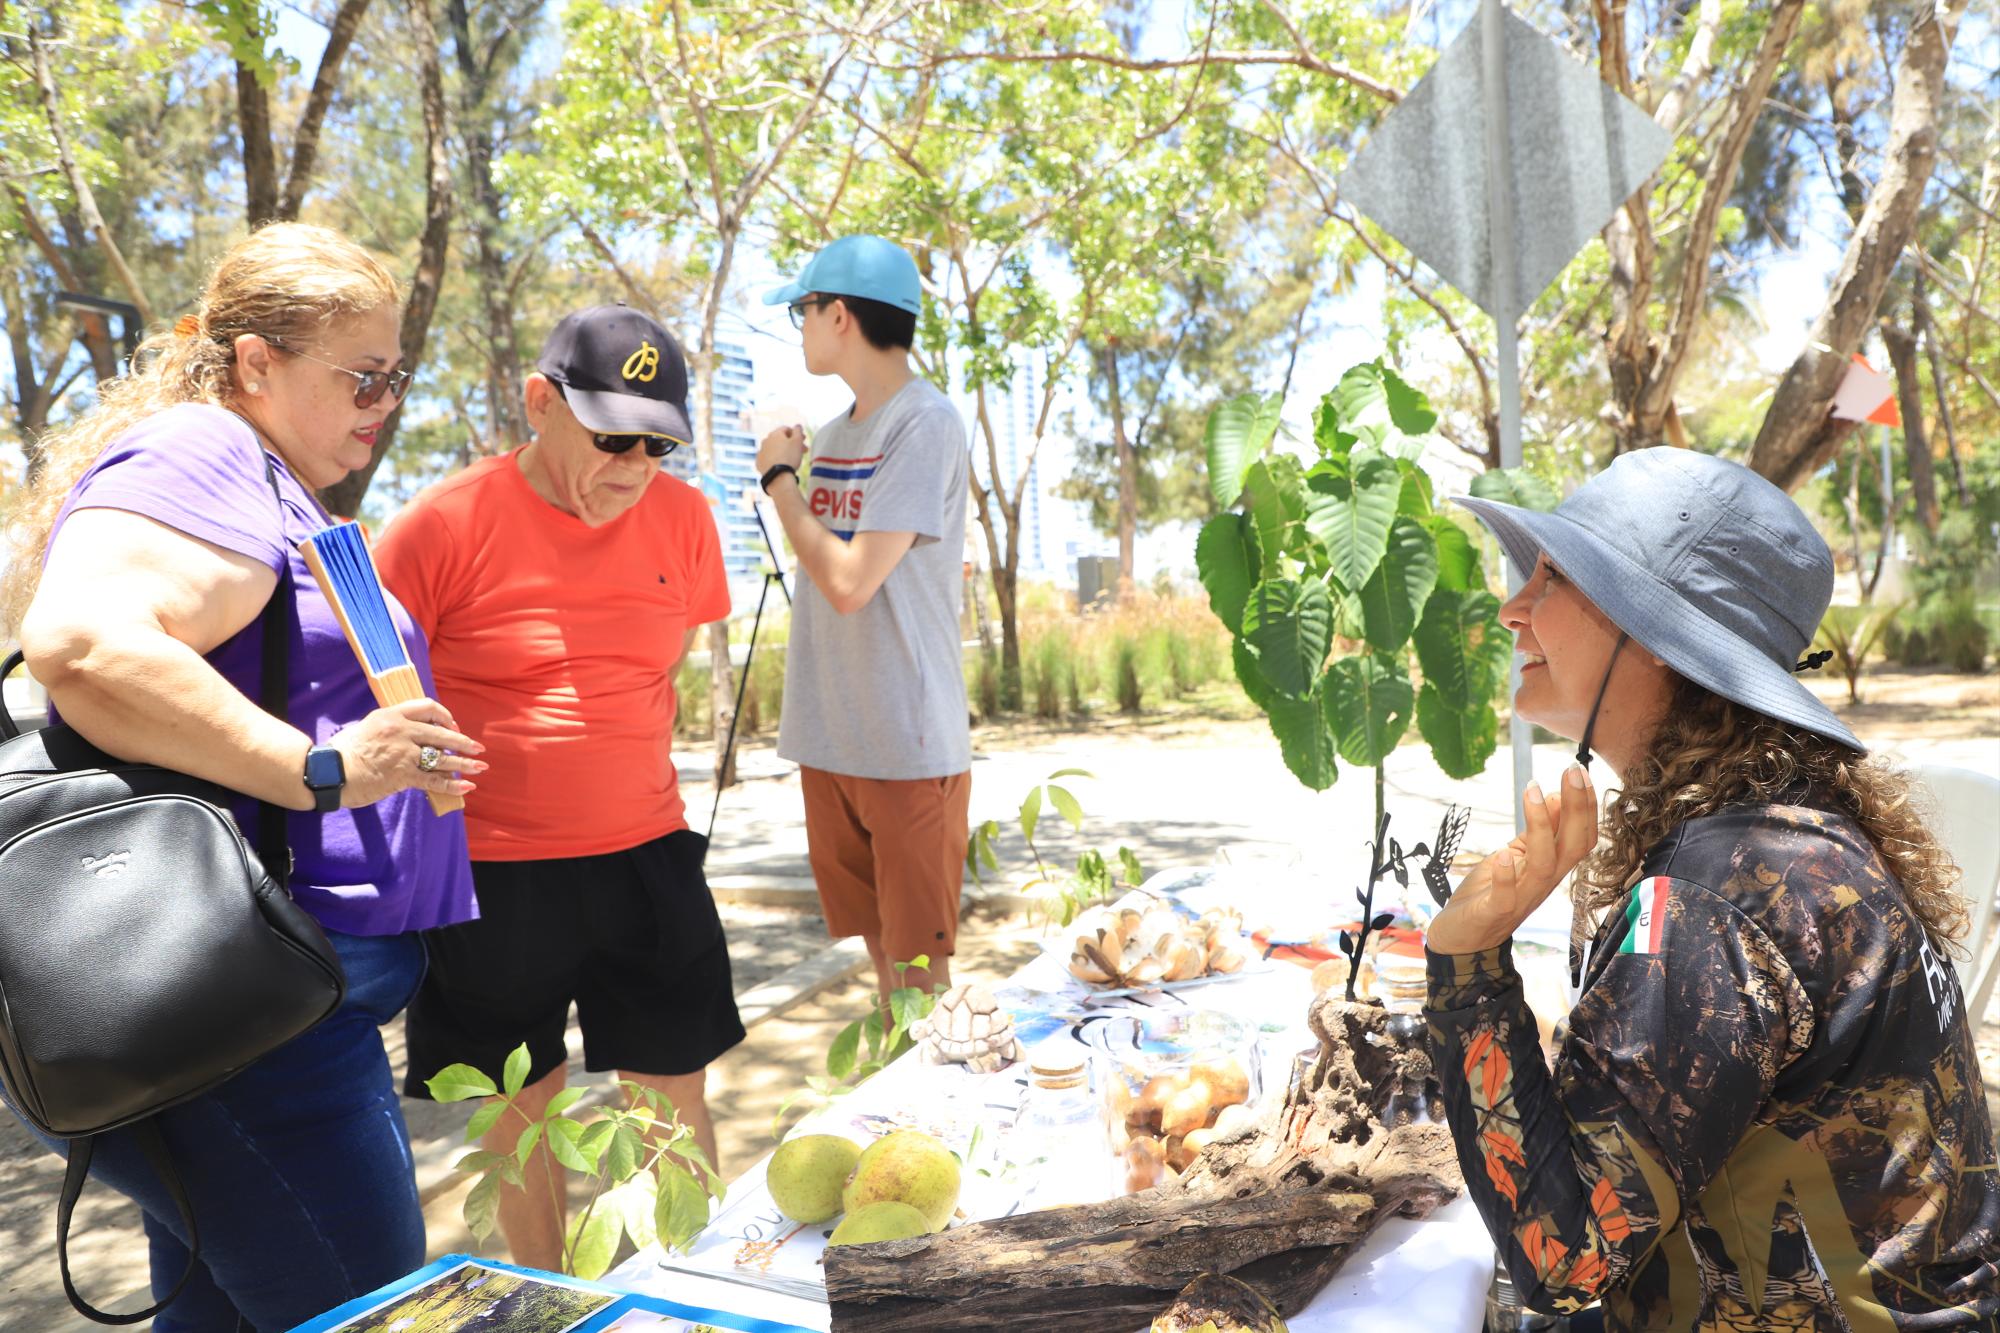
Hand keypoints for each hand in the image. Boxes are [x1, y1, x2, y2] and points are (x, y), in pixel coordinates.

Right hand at [328, 696, 485, 807]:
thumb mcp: (368, 727)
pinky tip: (466, 787)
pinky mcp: (403, 775)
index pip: (428, 707)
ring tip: (480, 767)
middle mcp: (401, 731)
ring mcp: (404, 753)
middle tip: (477, 748)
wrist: (329, 772)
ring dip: (465, 764)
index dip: (445, 717)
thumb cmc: (344, 752)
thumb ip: (391, 728)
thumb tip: (412, 735)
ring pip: (443, 758)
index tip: (452, 727)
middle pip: (442, 734)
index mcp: (391, 715)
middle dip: (463, 742)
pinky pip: (434, 780)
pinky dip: (452, 785)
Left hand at [755, 424, 805, 477]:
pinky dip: (775, 460)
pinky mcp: (759, 463)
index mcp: (775, 434)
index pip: (786, 429)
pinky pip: (768, 459)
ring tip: (792, 459)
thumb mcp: (797, 441)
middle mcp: (765, 441)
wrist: (778, 477)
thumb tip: (797, 426)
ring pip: (774, 449)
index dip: (797, 434)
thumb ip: (798, 431)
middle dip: (791, 443)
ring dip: (783, 451)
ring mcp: (761, 452)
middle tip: (801, 451)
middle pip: (780, 440)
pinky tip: (781, 465)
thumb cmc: (789, 457)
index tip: (803, 441)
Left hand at [1424, 764, 1597, 955]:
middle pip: (1572, 847)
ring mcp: (1520, 898)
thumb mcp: (1516, 855)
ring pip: (1543, 866)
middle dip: (1576, 808)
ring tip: (1534, 792)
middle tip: (1572, 771)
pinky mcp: (1493, 912)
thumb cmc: (1491, 892)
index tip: (1580, 772)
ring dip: (1541, 827)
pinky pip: (1506, 897)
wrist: (1464, 939)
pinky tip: (1504, 853)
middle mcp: (1543, 883)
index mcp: (1550, 868)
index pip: (1581, 837)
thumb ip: (1538, 832)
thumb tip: (1555, 796)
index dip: (1586, 807)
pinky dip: (1508, 876)